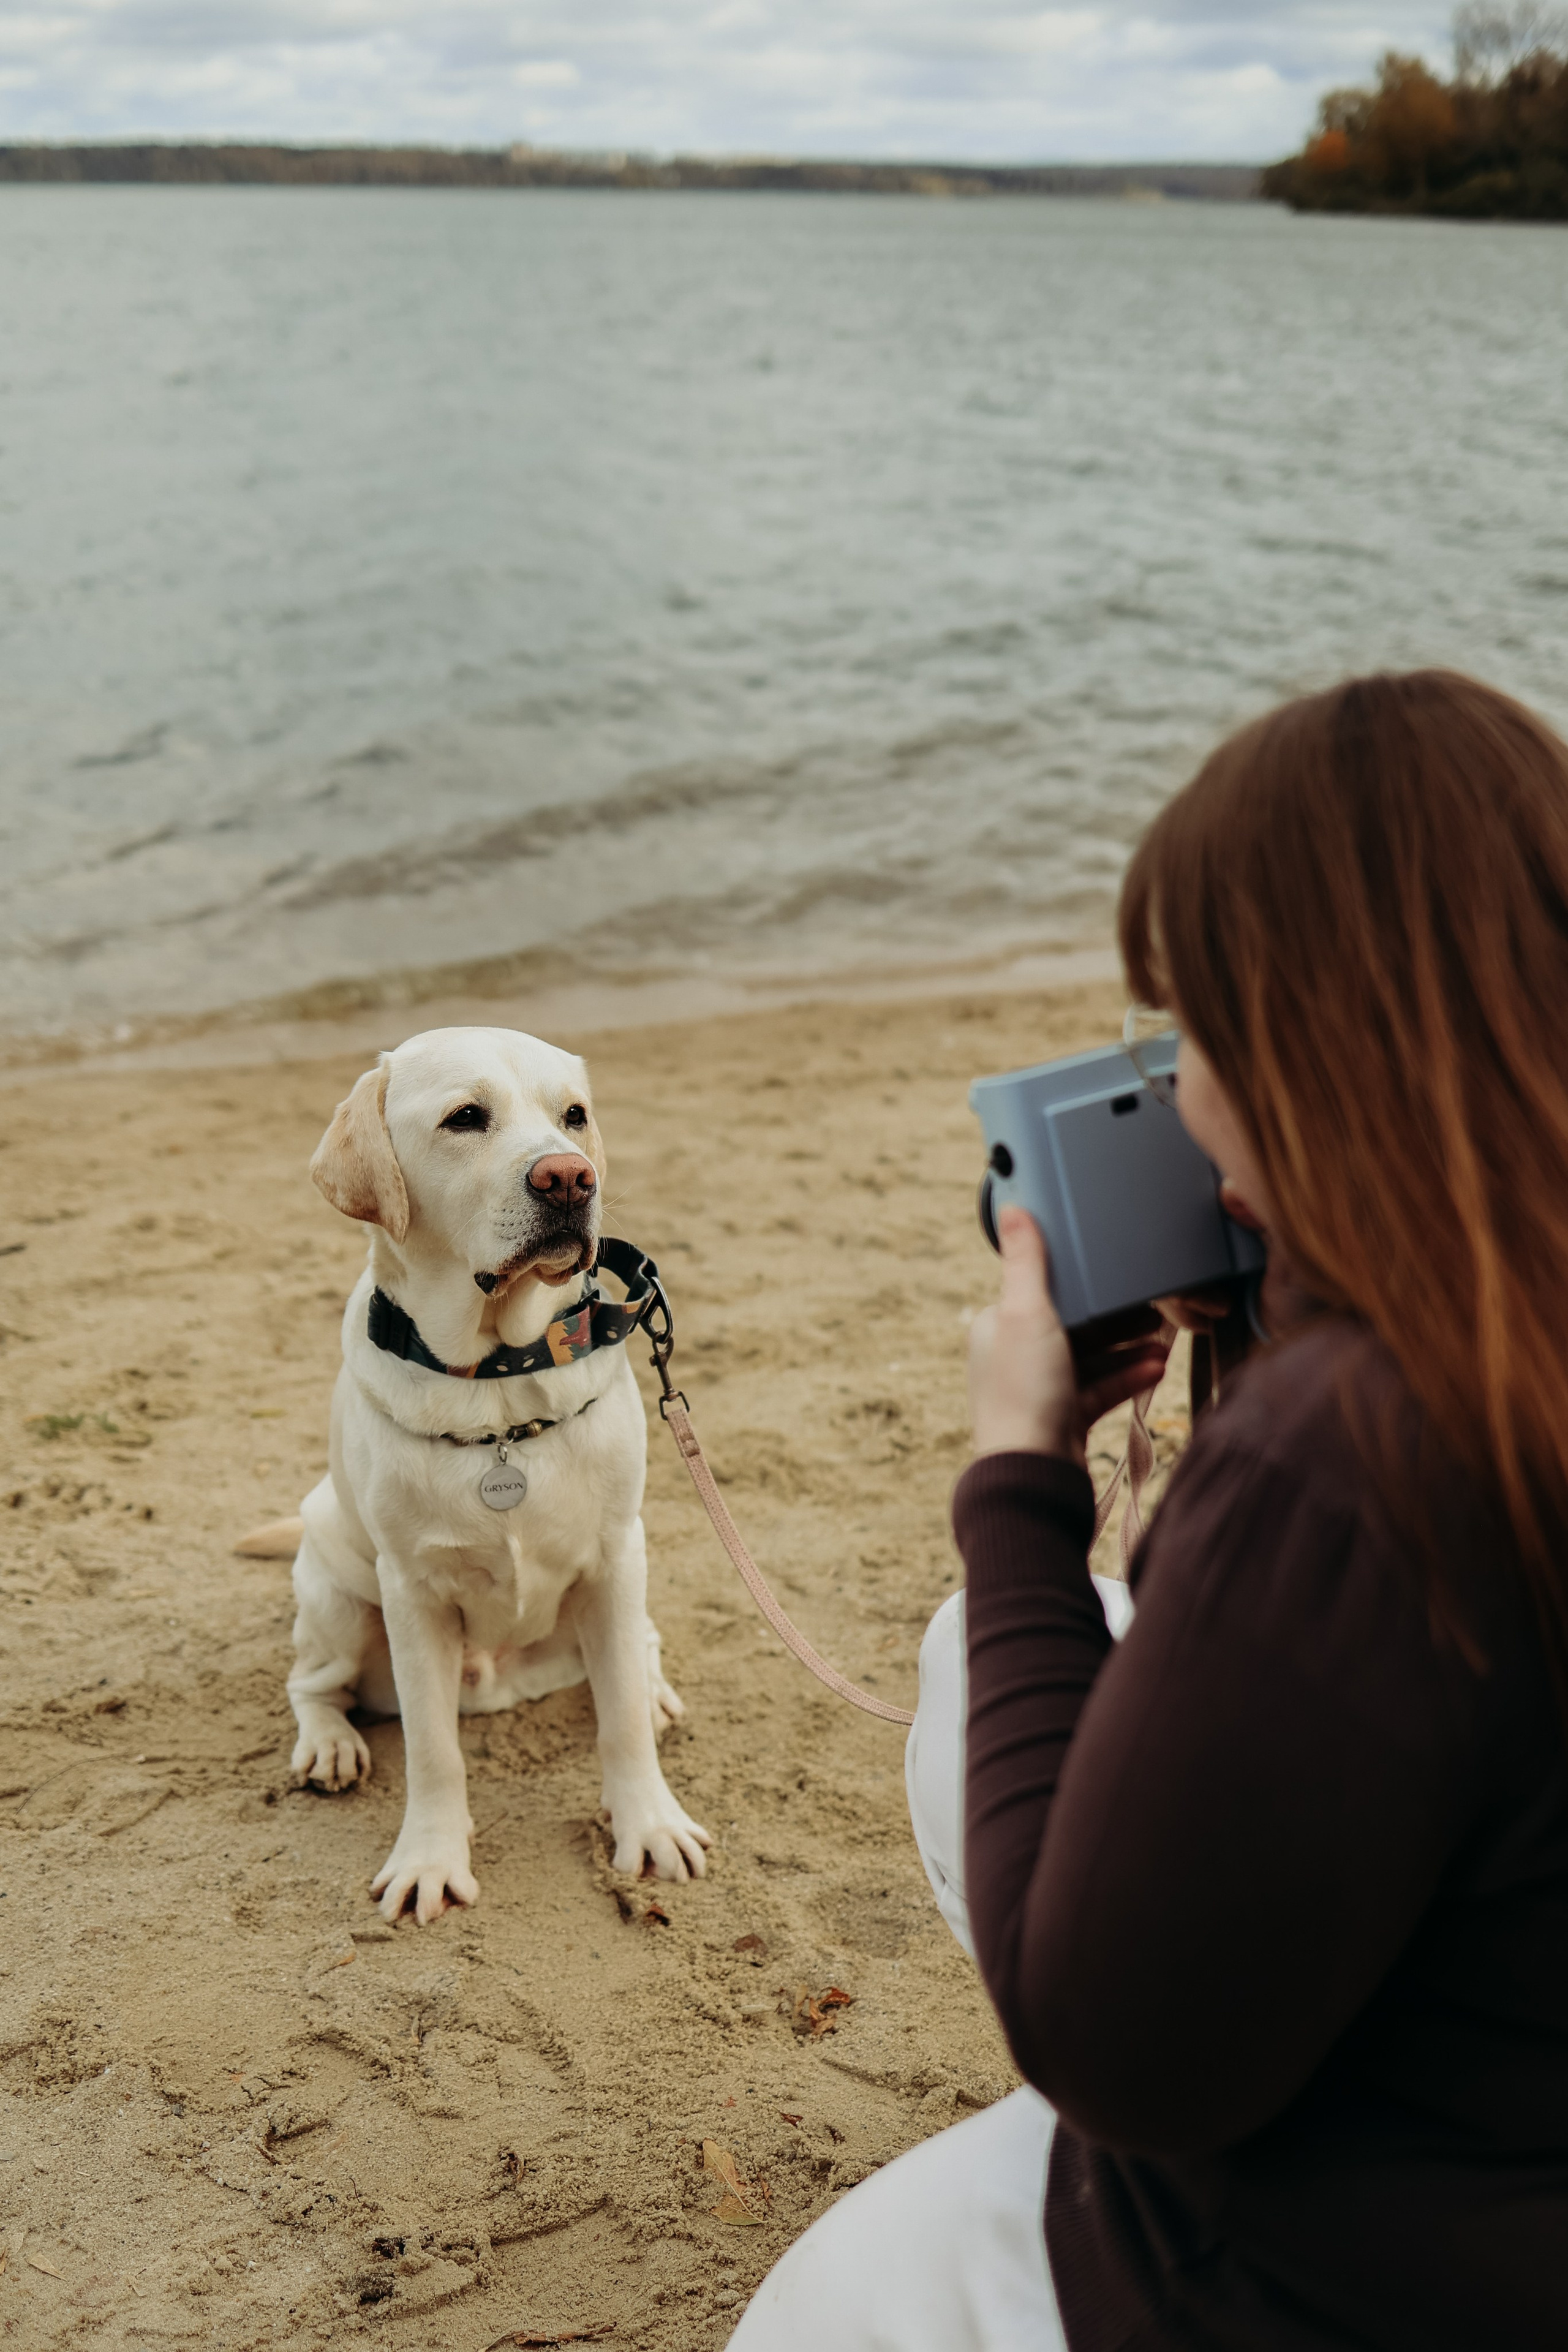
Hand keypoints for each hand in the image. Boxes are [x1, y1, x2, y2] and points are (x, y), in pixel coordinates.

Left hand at [968, 1207, 1171, 1464]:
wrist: (1034, 1473)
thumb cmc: (1024, 1392)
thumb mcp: (1027, 1314)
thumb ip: (1027, 1262)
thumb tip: (1012, 1208)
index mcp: (998, 1326)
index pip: (1043, 1290)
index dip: (1084, 1281)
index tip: (1119, 1269)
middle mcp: (1014, 1356)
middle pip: (1073, 1324)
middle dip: (1116, 1316)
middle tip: (1156, 1305)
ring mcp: (1040, 1389)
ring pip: (1092, 1357)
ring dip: (1129, 1347)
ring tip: (1165, 1338)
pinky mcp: (1064, 1418)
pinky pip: (1101, 1388)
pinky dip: (1128, 1376)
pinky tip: (1158, 1368)